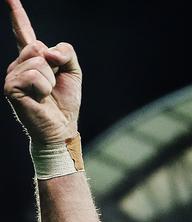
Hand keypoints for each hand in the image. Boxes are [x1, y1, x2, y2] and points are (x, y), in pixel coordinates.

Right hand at [3, 0, 80, 143]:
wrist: (61, 129)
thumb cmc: (65, 104)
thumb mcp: (73, 72)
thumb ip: (66, 52)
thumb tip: (48, 52)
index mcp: (32, 60)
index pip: (23, 32)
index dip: (16, 14)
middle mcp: (19, 65)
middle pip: (37, 45)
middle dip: (53, 65)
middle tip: (51, 86)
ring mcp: (12, 75)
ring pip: (37, 60)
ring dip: (49, 79)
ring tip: (45, 94)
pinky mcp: (11, 87)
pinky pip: (34, 74)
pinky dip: (44, 87)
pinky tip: (40, 99)